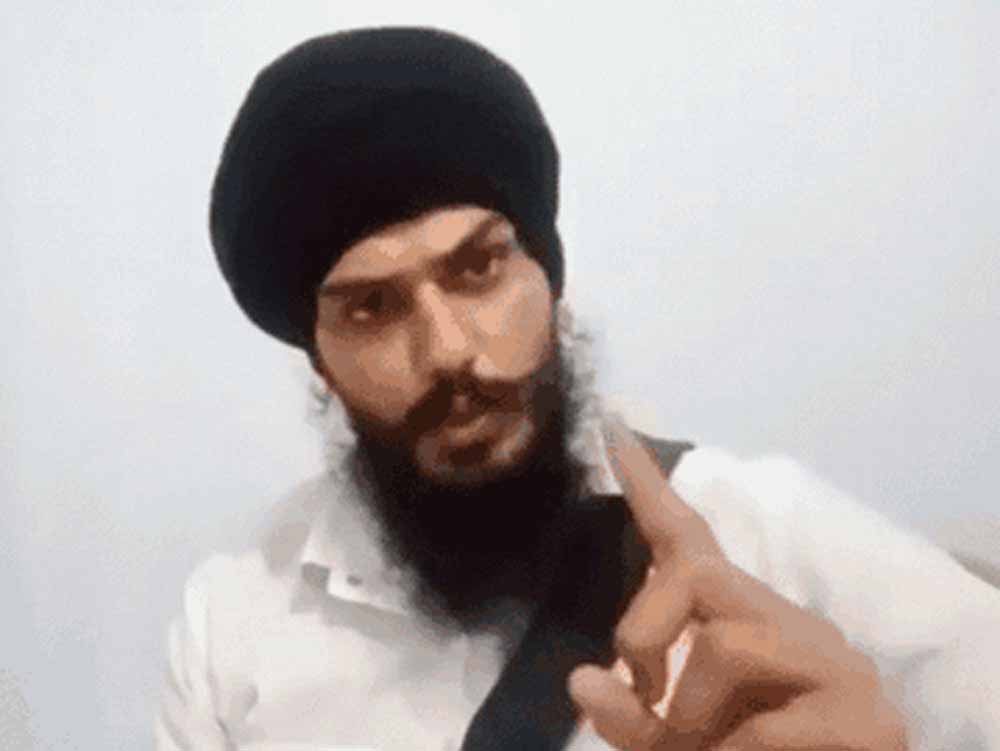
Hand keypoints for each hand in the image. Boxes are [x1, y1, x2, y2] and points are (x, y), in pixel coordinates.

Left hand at [567, 418, 907, 749]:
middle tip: (644, 693)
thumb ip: (629, 713)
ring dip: (691, 712)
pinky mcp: (866, 717)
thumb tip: (582, 679)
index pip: (690, 540)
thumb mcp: (673, 740)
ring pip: (726, 646)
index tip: (608, 425)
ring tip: (707, 747)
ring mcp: (834, 663)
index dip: (646, 487)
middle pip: (697, 573)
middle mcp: (792, 621)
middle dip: (644, 632)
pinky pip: (766, 728)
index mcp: (743, 618)